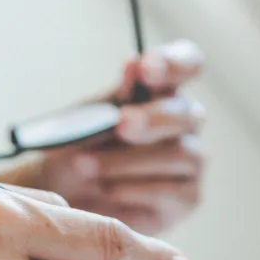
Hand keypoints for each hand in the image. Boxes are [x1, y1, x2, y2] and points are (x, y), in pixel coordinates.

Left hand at [38, 40, 205, 235]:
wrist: (67, 195)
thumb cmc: (82, 147)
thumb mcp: (90, 118)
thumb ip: (117, 96)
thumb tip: (134, 63)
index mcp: (164, 91)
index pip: (187, 63)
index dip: (175, 63)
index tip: (146, 68)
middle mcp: (185, 122)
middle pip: (187, 113)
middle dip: (152, 119)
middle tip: (121, 124)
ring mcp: (192, 160)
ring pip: (178, 154)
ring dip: (127, 160)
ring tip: (85, 166)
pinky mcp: (189, 197)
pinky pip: (169, 190)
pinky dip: (131, 188)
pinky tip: (105, 188)